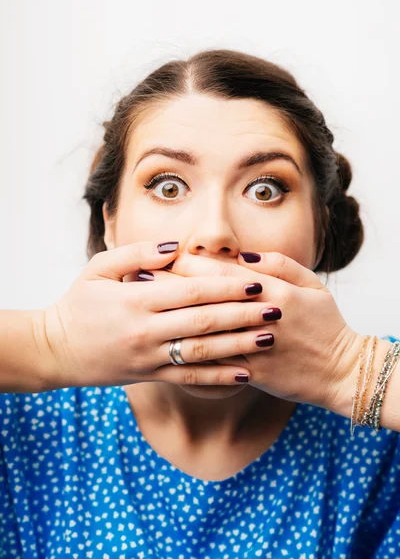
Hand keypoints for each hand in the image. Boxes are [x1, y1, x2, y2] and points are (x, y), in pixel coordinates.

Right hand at [40, 241, 276, 389]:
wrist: (55, 350)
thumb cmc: (78, 303)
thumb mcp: (99, 268)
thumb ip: (137, 255)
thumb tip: (176, 248)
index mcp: (137, 300)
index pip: (192, 292)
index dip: (227, 287)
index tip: (257, 281)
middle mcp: (147, 331)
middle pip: (205, 322)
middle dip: (244, 315)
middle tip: (277, 308)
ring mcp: (150, 357)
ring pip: (203, 352)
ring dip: (239, 345)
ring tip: (270, 338)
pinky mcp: (150, 376)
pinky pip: (190, 380)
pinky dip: (219, 378)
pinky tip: (245, 374)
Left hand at [161, 252, 362, 409]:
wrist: (342, 372)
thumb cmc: (326, 323)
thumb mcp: (312, 284)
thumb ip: (278, 265)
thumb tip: (243, 255)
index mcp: (273, 290)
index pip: (221, 272)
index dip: (189, 264)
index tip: (161, 257)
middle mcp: (259, 317)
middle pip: (206, 299)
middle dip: (170, 288)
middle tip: (139, 279)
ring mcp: (254, 348)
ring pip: (204, 332)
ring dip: (171, 320)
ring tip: (143, 311)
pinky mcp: (251, 374)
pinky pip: (214, 365)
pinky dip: (189, 356)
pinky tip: (165, 348)